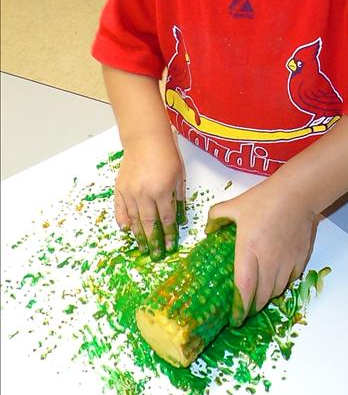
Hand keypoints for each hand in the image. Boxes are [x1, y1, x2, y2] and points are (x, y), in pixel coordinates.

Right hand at [114, 133, 185, 259]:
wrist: (146, 139)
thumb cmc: (166, 154)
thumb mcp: (179, 176)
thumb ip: (178, 198)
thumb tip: (180, 219)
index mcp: (161, 190)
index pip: (165, 219)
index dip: (168, 235)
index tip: (170, 246)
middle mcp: (144, 194)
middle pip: (149, 224)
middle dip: (153, 241)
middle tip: (156, 255)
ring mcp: (130, 192)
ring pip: (134, 220)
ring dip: (138, 236)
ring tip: (142, 248)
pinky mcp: (120, 188)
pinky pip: (120, 209)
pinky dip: (122, 220)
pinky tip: (126, 230)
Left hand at [206, 177, 316, 324]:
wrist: (297, 194)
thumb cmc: (265, 200)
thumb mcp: (235, 205)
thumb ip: (216, 216)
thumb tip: (207, 230)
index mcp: (249, 249)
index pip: (244, 287)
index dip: (239, 307)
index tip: (234, 318)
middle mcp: (268, 261)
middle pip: (261, 296)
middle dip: (252, 307)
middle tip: (244, 308)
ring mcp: (286, 262)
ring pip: (276, 291)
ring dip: (266, 296)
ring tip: (258, 295)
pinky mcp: (299, 259)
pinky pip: (290, 281)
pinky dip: (281, 285)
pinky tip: (275, 280)